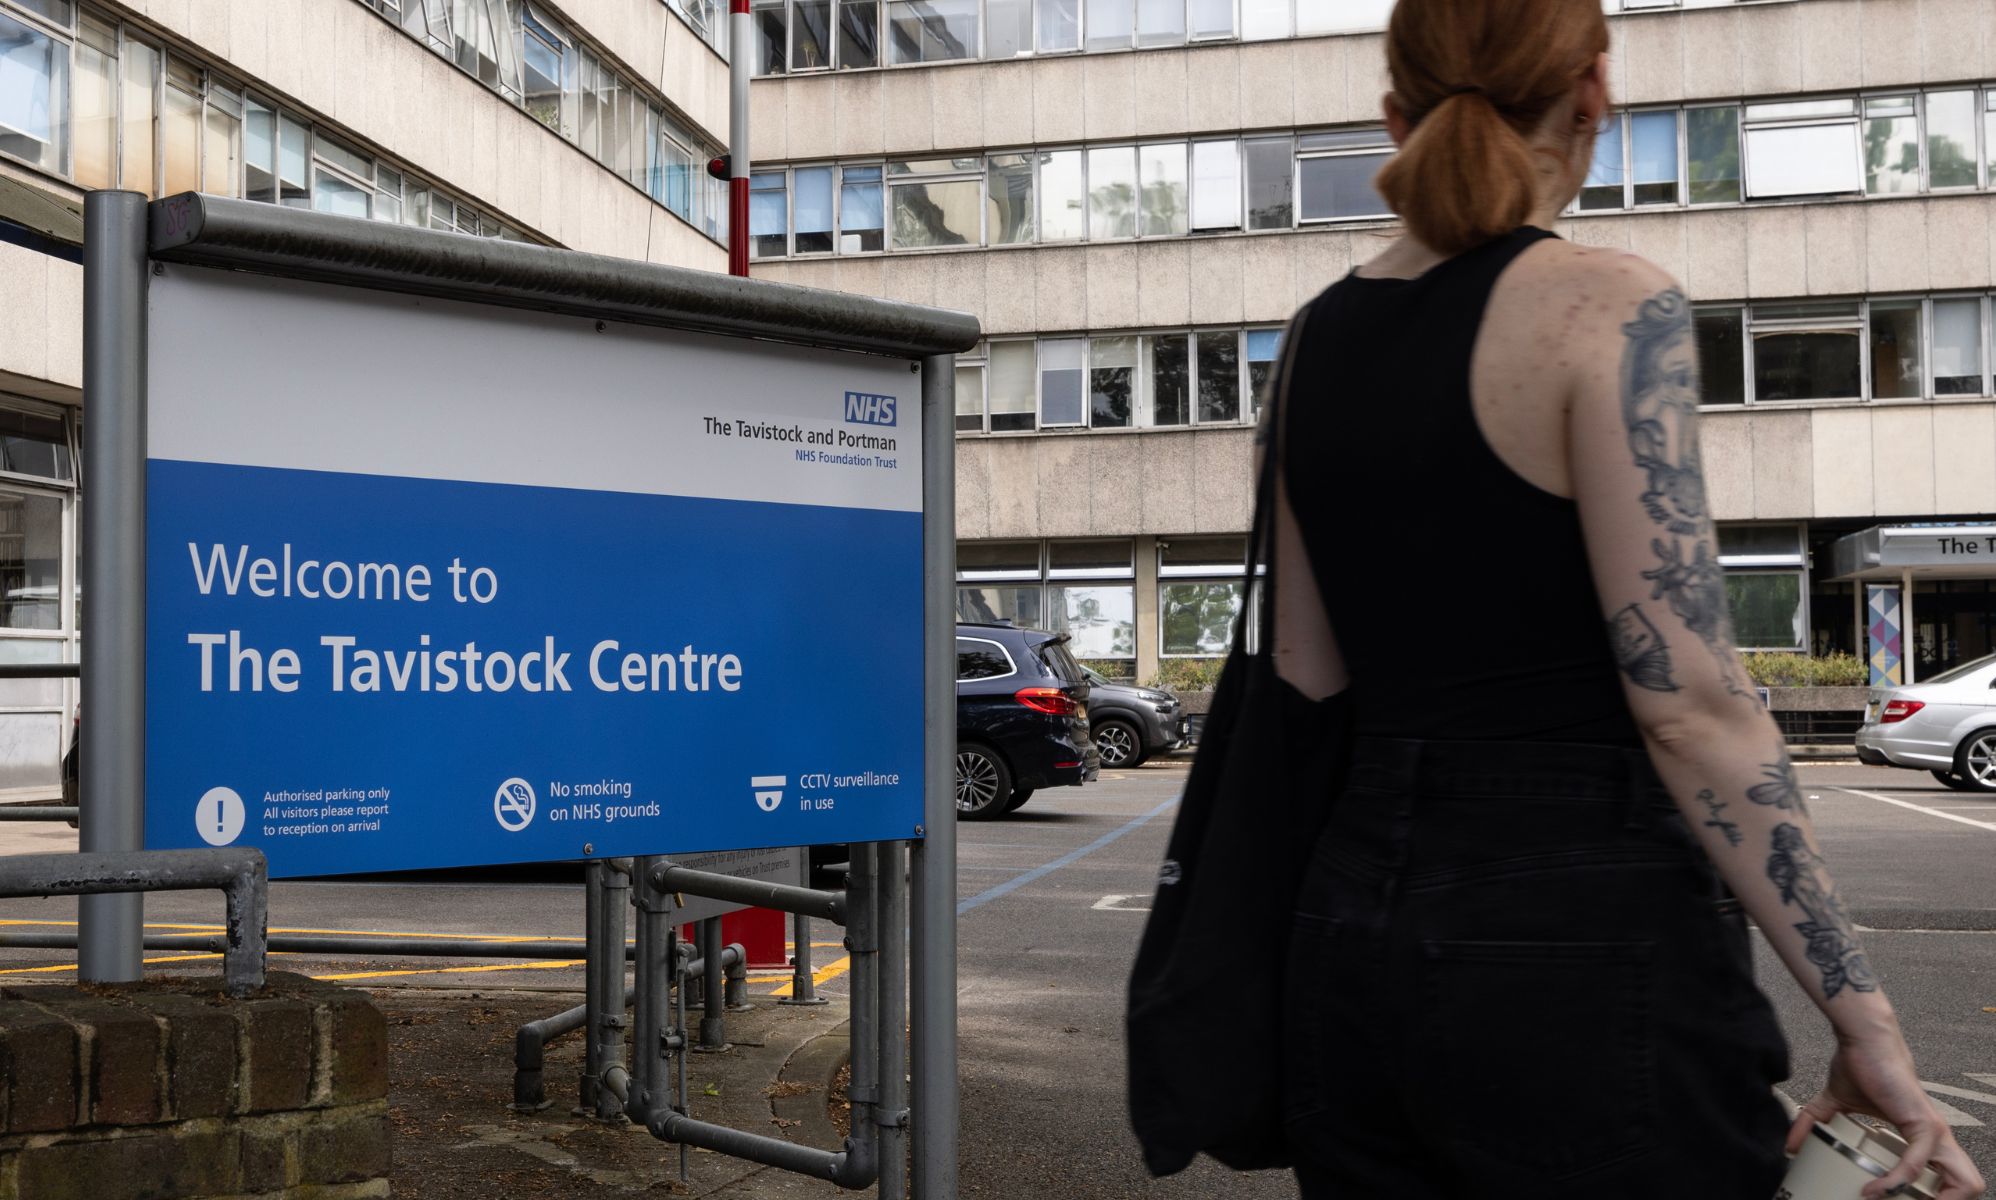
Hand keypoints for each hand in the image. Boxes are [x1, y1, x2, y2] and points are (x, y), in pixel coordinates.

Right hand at [1785, 1034, 1984, 1199]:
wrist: (1863, 1039)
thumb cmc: (1859, 1065)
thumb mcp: (1834, 1104)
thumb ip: (1814, 1124)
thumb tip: (1790, 1145)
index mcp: (1923, 1138)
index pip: (1947, 1178)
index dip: (1934, 1197)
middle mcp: (1936, 1138)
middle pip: (1966, 1185)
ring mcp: (1935, 1133)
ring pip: (1963, 1183)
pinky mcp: (1925, 1125)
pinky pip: (1915, 1165)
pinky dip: (1895, 1183)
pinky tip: (1873, 1191)